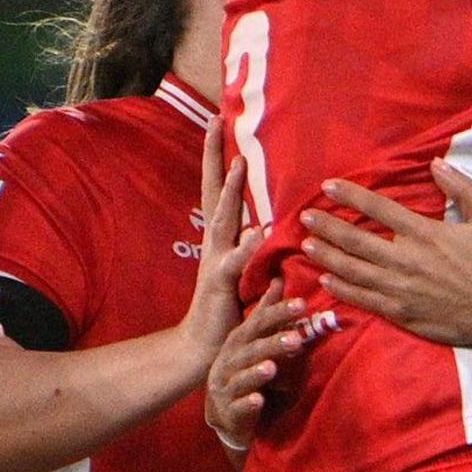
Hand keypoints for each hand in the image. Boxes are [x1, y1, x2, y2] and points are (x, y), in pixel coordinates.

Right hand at [180, 120, 263, 355]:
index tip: (219, 123)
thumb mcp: (243, 272)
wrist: (203, 349)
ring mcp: (216, 262)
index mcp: (221, 240)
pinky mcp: (222, 285)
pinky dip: (246, 246)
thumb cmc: (227, 311)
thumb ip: (251, 246)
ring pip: (222, 220)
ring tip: (237, 165)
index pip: (218, 190)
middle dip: (214, 157)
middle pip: (213, 192)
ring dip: (229, 192)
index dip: (218, 158)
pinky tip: (257, 231)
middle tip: (216, 122)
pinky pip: (235, 262)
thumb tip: (268, 221)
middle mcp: (215, 244)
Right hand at [204, 290, 308, 455]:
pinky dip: (247, 404)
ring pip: (242, 377)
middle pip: (251, 349)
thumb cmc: (245, 372)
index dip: (278, 313)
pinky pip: (237, 407)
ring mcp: (226, 386)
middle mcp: (230, 361)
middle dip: (273, 342)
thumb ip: (266, 314)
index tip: (301, 304)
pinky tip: (259, 400)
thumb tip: (278, 278)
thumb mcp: (255, 341)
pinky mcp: (228, 412)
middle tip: (297, 338)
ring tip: (271, 367)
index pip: (259, 323)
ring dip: (256, 371)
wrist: (224, 413)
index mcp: (239, 342)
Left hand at [302, 167, 471, 347]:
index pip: (378, 208)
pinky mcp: (399, 311)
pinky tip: (325, 280)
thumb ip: (461, 188)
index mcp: (423, 233)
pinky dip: (341, 288)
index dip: (350, 195)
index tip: (328, 186)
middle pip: (356, 239)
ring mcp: (399, 287)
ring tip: (307, 245)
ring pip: (353, 269)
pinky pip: (362, 298)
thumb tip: (436, 163)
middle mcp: (405, 258)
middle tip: (305, 217)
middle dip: (327, 226)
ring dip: (327, 256)